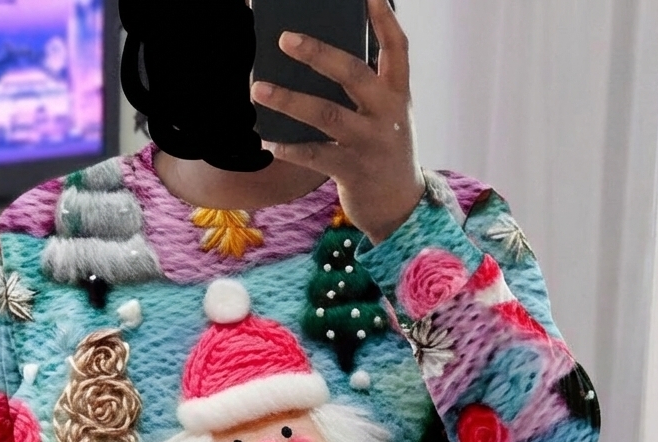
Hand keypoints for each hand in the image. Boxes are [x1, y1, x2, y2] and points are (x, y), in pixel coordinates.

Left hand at [250, 0, 423, 244]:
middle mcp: (387, 114)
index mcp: (398, 94)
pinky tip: (268, 139)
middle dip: (318, 54)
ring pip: (326, 114)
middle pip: (352, 74)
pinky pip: (314, 156)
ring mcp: (369, 143)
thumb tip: (317, 59)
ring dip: (289, 100)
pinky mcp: (352, 171)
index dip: (384, 20)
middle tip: (284, 38)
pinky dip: (289, 147)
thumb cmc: (383, 150)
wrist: (398, 206)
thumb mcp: (387, 116)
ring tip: (258, 89)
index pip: (397, 49)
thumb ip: (366, 89)